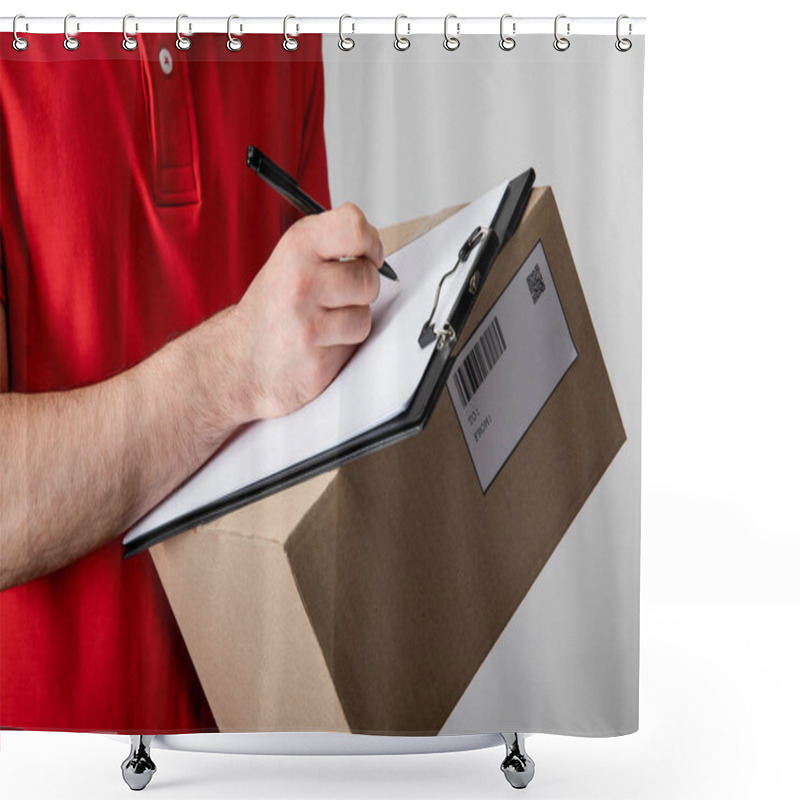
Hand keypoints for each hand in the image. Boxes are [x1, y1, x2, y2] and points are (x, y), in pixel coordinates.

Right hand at [233, 202, 383, 420]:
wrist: (242, 358)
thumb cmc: (275, 307)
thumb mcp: (294, 257)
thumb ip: (333, 243)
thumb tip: (375, 243)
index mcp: (297, 248)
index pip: (354, 227)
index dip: (369, 242)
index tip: (365, 255)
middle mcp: (301, 281)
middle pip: (368, 277)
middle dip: (363, 287)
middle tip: (339, 294)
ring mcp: (308, 322)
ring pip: (364, 313)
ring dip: (354, 318)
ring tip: (327, 320)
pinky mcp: (317, 358)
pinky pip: (355, 342)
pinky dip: (346, 342)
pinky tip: (323, 340)